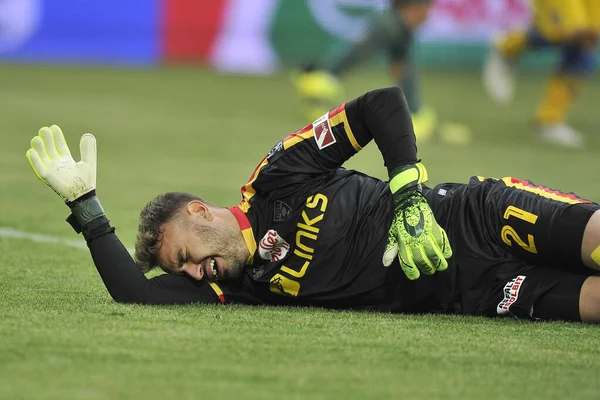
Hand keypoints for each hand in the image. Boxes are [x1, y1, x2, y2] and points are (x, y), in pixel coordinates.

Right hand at [26, 125, 96, 201]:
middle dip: (47, 140)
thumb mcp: (89, 162)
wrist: (83, 194)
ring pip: (43, 156)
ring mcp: (52, 170)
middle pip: (50, 149)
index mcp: (66, 160)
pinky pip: (39, 168)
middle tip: (44, 129)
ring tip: (37, 138)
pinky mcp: (48, 177)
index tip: (54, 127)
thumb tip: (87, 135)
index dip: (57, 137)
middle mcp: (58, 164)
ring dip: (39, 148)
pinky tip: (31, 151)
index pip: (60, 146)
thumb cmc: (87, 180)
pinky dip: (35, 160)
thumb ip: (88, 150)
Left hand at [382, 163, 451, 279]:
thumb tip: (385, 263)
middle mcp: (415, 240)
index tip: (416, 276)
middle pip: (423, 260)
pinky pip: (443, 242)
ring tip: (440, 266)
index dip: (412, 271)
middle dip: (427, 268)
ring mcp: (426, 234)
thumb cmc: (401, 221)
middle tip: (430, 271)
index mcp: (404, 242)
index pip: (408, 261)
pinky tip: (447, 254)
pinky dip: (446, 249)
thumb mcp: (393, 234)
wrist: (410, 203)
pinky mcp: (435, 228)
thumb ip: (391, 249)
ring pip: (434, 253)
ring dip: (439, 262)